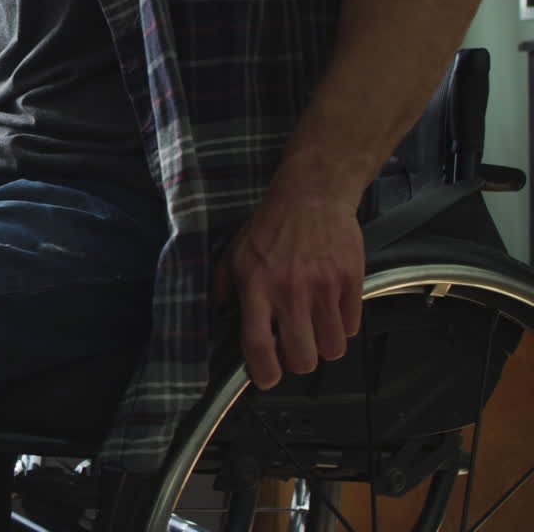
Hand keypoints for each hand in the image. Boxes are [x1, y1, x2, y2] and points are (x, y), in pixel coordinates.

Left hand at [214, 191, 364, 388]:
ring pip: (332, 349)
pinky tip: (331, 310)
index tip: (267, 379)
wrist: (311, 195)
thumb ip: (225, 289)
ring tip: (315, 330)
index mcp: (257, 287)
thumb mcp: (234, 254)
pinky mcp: (351, 281)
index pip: (258, 345)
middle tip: (295, 350)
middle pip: (302, 358)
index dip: (264, 372)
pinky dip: (342, 327)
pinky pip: (352, 327)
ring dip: (323, 347)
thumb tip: (222, 319)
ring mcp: (324, 288)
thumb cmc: (269, 227)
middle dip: (298, 363)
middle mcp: (290, 292)